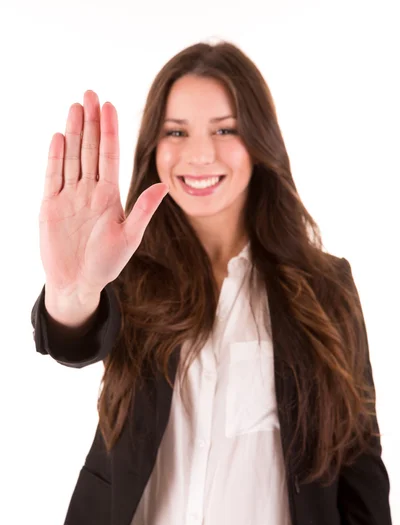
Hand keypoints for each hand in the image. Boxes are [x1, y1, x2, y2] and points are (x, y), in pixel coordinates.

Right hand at [39, 89, 167, 296]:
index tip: (110, 105)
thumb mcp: (129, 237)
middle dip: (91, 121)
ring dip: (74, 132)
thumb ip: (143, 210)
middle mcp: (90, 191)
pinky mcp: (51, 205)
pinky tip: (59, 137)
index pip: (110, 156)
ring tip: (76, 106)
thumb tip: (164, 186)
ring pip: (72, 157)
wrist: (77, 283)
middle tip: (90, 93)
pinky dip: (55, 157)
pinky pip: (53, 176)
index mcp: (110, 196)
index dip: (110, 131)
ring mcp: (69, 196)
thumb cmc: (106, 264)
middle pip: (90, 149)